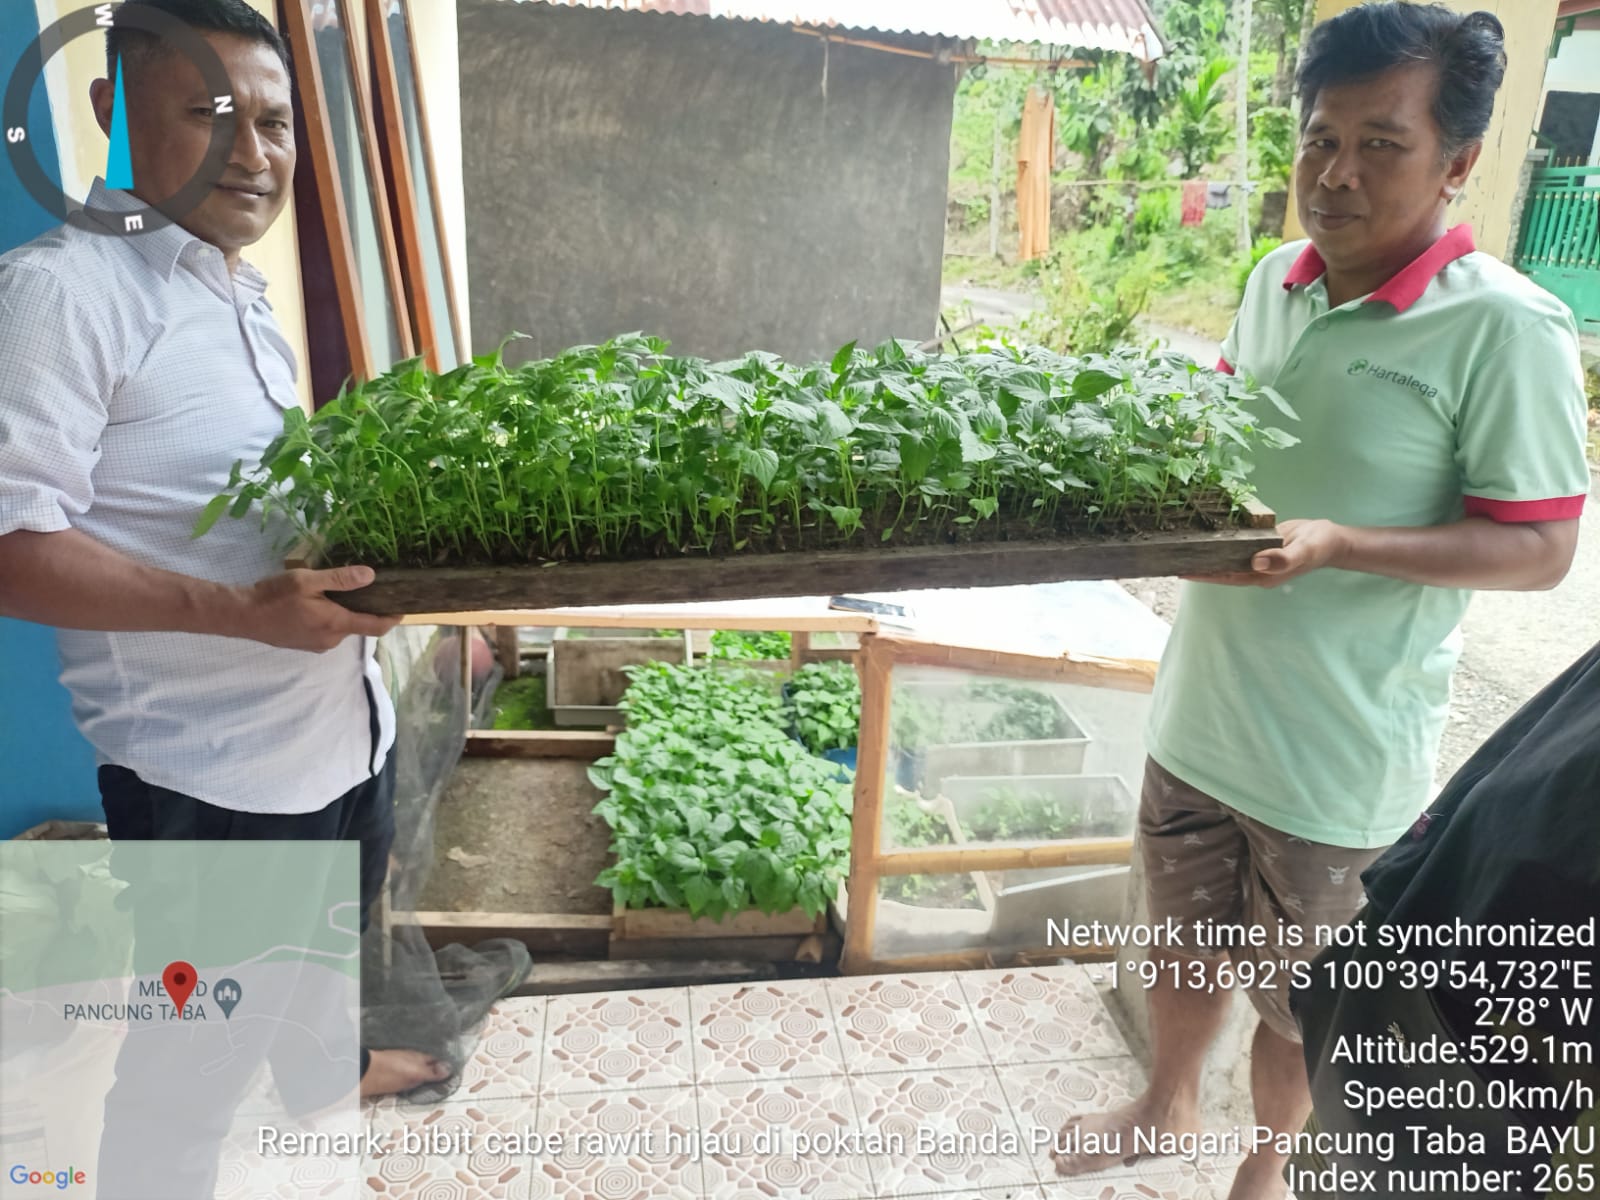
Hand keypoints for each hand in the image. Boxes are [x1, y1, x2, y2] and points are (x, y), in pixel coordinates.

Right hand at [234, 565, 400, 650]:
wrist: (242, 615)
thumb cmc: (274, 596)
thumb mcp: (308, 581)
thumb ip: (340, 579)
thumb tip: (371, 576)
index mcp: (336, 624)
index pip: (375, 626)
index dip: (393, 618)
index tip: (405, 607)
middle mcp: (331, 640)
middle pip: (359, 626)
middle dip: (367, 610)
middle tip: (371, 587)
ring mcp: (317, 645)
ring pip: (342, 628)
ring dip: (346, 613)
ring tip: (342, 591)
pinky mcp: (305, 644)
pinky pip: (327, 631)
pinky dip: (331, 618)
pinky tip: (321, 603)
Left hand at [1184, 518, 1350, 587]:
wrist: (1330, 538)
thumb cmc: (1318, 546)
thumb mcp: (1302, 551)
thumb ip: (1282, 559)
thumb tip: (1256, 562)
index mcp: (1261, 575)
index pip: (1225, 576)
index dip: (1203, 574)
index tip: (1180, 570)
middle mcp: (1255, 569)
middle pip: (1220, 569)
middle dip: (1197, 564)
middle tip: (1170, 556)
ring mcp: (1255, 557)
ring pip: (1225, 556)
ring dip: (1205, 552)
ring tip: (1180, 545)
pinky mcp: (1257, 544)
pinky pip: (1235, 544)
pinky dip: (1220, 541)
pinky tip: (1205, 533)